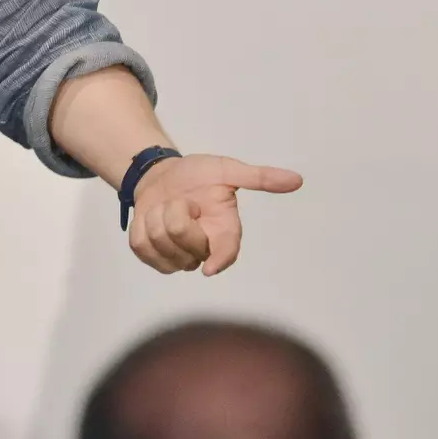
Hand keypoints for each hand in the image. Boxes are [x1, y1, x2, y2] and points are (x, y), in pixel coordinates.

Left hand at [127, 154, 301, 275]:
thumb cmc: (196, 174)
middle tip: (182, 201)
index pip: (226, 253)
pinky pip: (141, 248)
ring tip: (166, 207)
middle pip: (185, 243)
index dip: (220, 261)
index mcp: (224, 231)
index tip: (210, 267)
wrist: (160, 175)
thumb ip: (259, 177)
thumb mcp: (226, 170)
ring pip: (160, 245)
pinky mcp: (153, 256)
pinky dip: (140, 228)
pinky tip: (150, 219)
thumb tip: (296, 180)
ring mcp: (177, 256)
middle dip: (176, 214)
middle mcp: (203, 249)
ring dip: (156, 218)